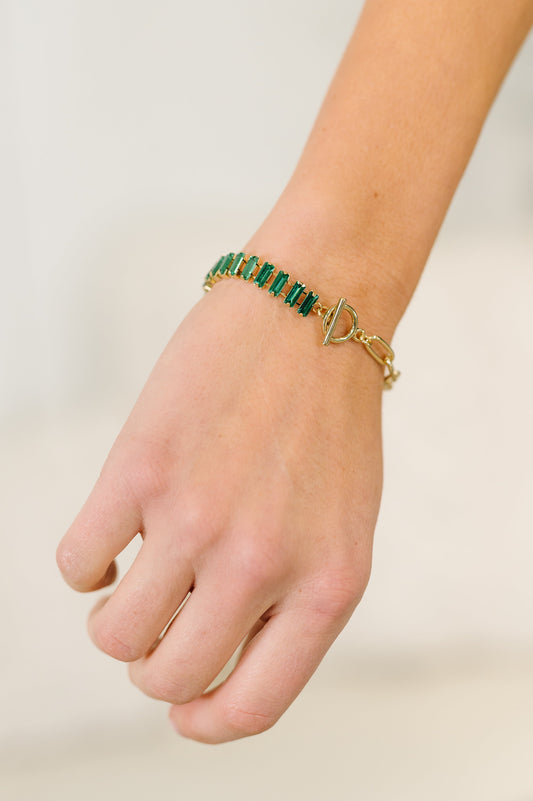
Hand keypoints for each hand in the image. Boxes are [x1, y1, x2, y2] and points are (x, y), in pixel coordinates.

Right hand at [56, 267, 384, 742]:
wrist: (315, 313)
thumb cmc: (329, 422)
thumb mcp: (342, 525)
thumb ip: (293, 599)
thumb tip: (207, 649)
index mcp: (327, 587)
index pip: (250, 705)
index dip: (205, 723)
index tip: (184, 710)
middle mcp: (262, 564)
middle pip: (167, 677)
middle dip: (152, 664)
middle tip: (158, 623)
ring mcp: (197, 518)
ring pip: (114, 632)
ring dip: (114, 619)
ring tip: (132, 579)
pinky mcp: (140, 468)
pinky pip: (78, 561)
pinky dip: (85, 565)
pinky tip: (111, 540)